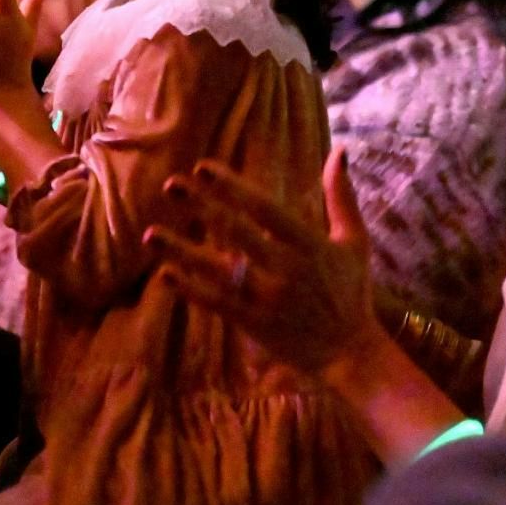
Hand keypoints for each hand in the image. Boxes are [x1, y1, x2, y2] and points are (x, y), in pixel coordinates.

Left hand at [148, 146, 377, 374]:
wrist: (349, 354)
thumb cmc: (350, 293)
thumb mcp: (354, 241)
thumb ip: (342, 197)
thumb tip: (339, 150)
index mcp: (309, 244)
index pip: (264, 209)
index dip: (233, 187)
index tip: (202, 167)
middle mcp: (287, 268)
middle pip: (237, 232)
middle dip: (202, 206)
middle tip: (171, 185)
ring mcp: (269, 298)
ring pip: (218, 270)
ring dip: (182, 251)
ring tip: (151, 234)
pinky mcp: (255, 325)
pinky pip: (217, 303)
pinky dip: (190, 289)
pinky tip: (165, 274)